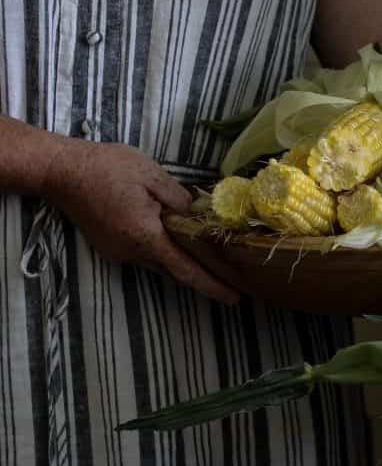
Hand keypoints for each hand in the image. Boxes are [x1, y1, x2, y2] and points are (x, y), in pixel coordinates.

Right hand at [41, 139, 239, 304]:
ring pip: (158, 263)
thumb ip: (180, 199)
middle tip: (229, 273)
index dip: (212, 285)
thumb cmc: (106, 167)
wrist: (61, 171)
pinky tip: (168, 232)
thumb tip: (200, 217)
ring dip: (178, 260)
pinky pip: (142, 254)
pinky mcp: (109, 248)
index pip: (186, 269)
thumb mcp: (152, 175)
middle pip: (174, 271)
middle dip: (201, 274)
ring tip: (204, 251)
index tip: (235, 298)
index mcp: (145, 236)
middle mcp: (131, 253)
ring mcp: (118, 253)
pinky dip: (159, 248)